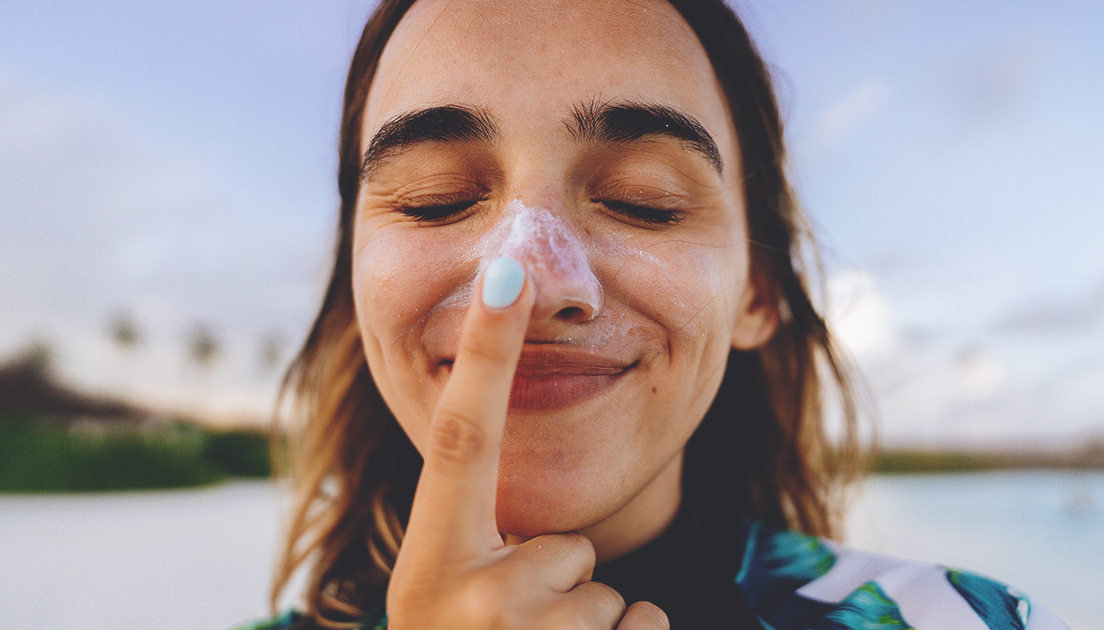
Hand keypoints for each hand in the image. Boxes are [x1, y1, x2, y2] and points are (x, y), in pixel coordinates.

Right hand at [386, 257, 668, 628]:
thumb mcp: (445, 604)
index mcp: (427, 565)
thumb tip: (542, 502)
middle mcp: (459, 601)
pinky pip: (642, 627)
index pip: (461, 440)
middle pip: (574, 550)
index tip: (506, 272)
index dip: (482, 354)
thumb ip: (480, 545)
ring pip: (610, 597)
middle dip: (565, 591)